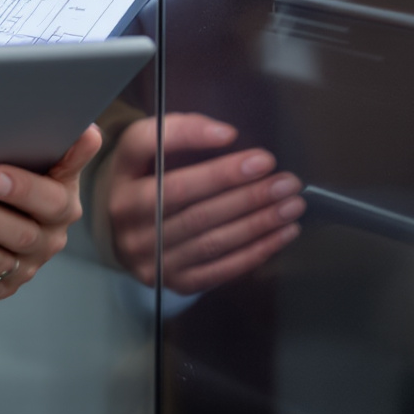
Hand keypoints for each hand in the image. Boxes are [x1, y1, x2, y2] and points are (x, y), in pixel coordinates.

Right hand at [105, 115, 301, 294]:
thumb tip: (226, 135)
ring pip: (210, 238)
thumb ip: (178, 132)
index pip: (147, 149)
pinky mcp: (172, 281)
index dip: (188, 139)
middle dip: (242, 189)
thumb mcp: (148, 150)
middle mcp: (129, 218)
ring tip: (291, 205)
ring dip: (258, 222)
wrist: (127, 234)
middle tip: (285, 180)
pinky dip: (255, 251)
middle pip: (189, 202)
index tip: (232, 135)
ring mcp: (149, 256)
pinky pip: (219, 268)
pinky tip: (282, 234)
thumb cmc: (148, 181)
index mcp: (122, 177)